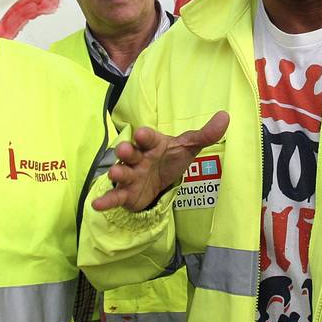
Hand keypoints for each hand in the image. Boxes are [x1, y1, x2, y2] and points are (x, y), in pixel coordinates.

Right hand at [92, 110, 228, 212]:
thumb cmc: (171, 158)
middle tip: (124, 150)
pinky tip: (96, 205)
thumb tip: (226, 116)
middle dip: (126, 151)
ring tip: (115, 173)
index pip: (148, 137)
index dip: (145, 136)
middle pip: (130, 152)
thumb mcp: (188, 147)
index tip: (142, 133)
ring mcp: (130, 175)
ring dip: (118, 172)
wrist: (160, 180)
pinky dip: (106, 200)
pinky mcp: (126, 193)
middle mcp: (138, 157)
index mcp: (152, 144)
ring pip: (122, 172)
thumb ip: (205, 134)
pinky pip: (115, 196)